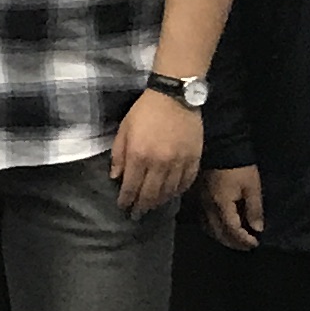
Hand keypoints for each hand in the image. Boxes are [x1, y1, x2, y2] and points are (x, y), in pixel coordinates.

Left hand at [110, 88, 203, 214]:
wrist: (175, 96)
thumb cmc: (145, 111)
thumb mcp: (124, 129)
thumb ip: (118, 155)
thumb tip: (115, 178)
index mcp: (139, 155)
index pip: (131, 187)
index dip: (126, 200)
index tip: (123, 206)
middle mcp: (160, 163)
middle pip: (150, 194)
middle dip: (141, 206)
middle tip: (137, 213)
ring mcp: (179, 162)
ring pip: (169, 192)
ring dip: (159, 202)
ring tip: (152, 206)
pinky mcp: (194, 159)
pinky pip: (186, 182)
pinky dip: (178, 191)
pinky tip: (171, 194)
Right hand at [202, 165, 264, 249]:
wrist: (222, 146)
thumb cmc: (240, 166)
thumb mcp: (252, 187)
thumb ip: (254, 209)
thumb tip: (257, 229)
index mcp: (222, 205)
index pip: (232, 230)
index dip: (244, 240)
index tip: (255, 243)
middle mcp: (209, 207)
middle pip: (219, 233)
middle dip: (234, 243)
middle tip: (247, 246)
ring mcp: (201, 203)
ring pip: (209, 229)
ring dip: (222, 238)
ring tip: (234, 240)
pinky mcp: (198, 198)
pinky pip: (203, 220)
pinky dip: (212, 229)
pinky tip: (219, 228)